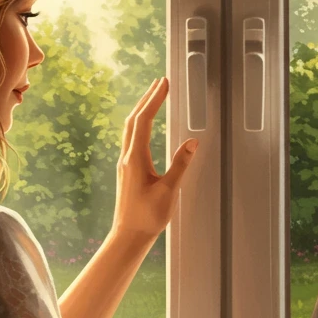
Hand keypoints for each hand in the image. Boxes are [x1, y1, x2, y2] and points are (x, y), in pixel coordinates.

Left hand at [112, 77, 197, 240]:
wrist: (128, 236)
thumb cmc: (147, 217)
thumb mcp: (168, 191)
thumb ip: (180, 165)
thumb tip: (193, 142)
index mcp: (135, 159)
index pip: (144, 121)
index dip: (154, 100)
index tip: (163, 84)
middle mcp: (127, 158)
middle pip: (134, 120)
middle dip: (147, 98)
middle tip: (160, 82)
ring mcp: (125, 164)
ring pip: (130, 129)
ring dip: (141, 110)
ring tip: (153, 96)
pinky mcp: (127, 170)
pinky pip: (131, 139)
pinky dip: (139, 124)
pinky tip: (145, 125)